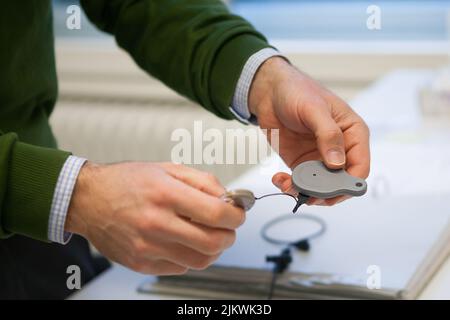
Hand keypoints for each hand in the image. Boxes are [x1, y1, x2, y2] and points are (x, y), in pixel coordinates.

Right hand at [65, 162, 243, 274]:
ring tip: (206, 234)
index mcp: (165, 194)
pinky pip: (181, 268)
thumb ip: (202, 181)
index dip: (236, 216)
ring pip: (200, 260)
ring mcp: (148, 247)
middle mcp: (156, 223)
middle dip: (229, 235)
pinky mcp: (141, 263)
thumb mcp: (167, 168)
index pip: (216, 214)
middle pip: (213, 242)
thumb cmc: (126, 182)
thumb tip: (228, 199)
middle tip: (227, 227)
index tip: (237, 214)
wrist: (88, 200)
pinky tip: (183, 241)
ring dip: (213, 249)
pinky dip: (190, 256)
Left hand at [249, 57, 369, 204]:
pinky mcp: (301, 163)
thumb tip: (337, 163)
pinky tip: (280, 179)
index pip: (360, 166)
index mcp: (353, 133)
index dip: (349, 183)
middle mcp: (340, 149)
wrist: (269, 92)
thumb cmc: (297, 91)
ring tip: (287, 185)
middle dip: (324, 193)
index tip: (332, 191)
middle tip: (307, 194)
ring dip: (305, 191)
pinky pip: (301, 182)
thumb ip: (328, 134)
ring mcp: (320, 158)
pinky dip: (290, 186)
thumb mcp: (314, 109)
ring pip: (320, 187)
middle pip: (340, 182)